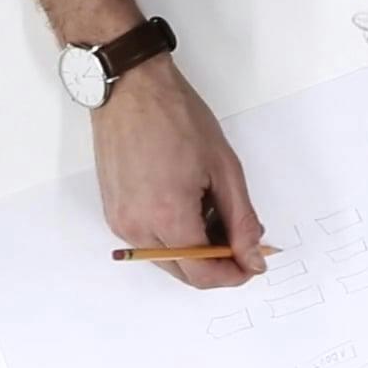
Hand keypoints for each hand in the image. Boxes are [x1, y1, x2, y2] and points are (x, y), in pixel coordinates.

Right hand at [94, 61, 264, 288]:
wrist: (130, 91)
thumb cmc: (175, 118)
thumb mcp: (225, 169)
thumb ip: (241, 221)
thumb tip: (252, 257)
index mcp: (168, 217)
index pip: (204, 274)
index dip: (234, 275)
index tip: (252, 262)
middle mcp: (138, 229)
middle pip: (185, 274)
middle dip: (217, 265)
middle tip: (241, 240)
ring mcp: (121, 224)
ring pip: (167, 261)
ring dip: (196, 250)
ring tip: (213, 212)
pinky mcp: (114, 215)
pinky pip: (149, 243)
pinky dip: (174, 237)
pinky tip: (188, 207)